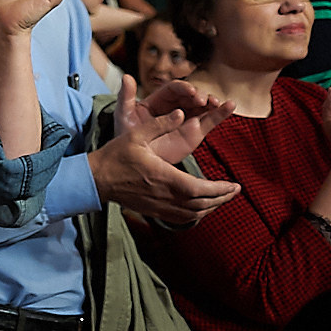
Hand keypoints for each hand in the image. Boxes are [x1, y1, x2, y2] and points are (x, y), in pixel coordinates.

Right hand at [91, 75, 241, 224]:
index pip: (201, 189)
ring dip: (211, 207)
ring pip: (194, 214)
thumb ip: (161, 123)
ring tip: (222, 197)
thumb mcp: (136, 134)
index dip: (221, 189)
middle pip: (202, 204)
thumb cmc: (116, 156)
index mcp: (165, 177)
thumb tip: (182, 113)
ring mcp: (159, 206)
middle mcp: (165, 195)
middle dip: (222, 198)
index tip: (235, 185)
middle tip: (234, 190)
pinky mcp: (154, 211)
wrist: (96, 179)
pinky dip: (196, 214)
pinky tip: (201, 207)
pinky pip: (182, 218)